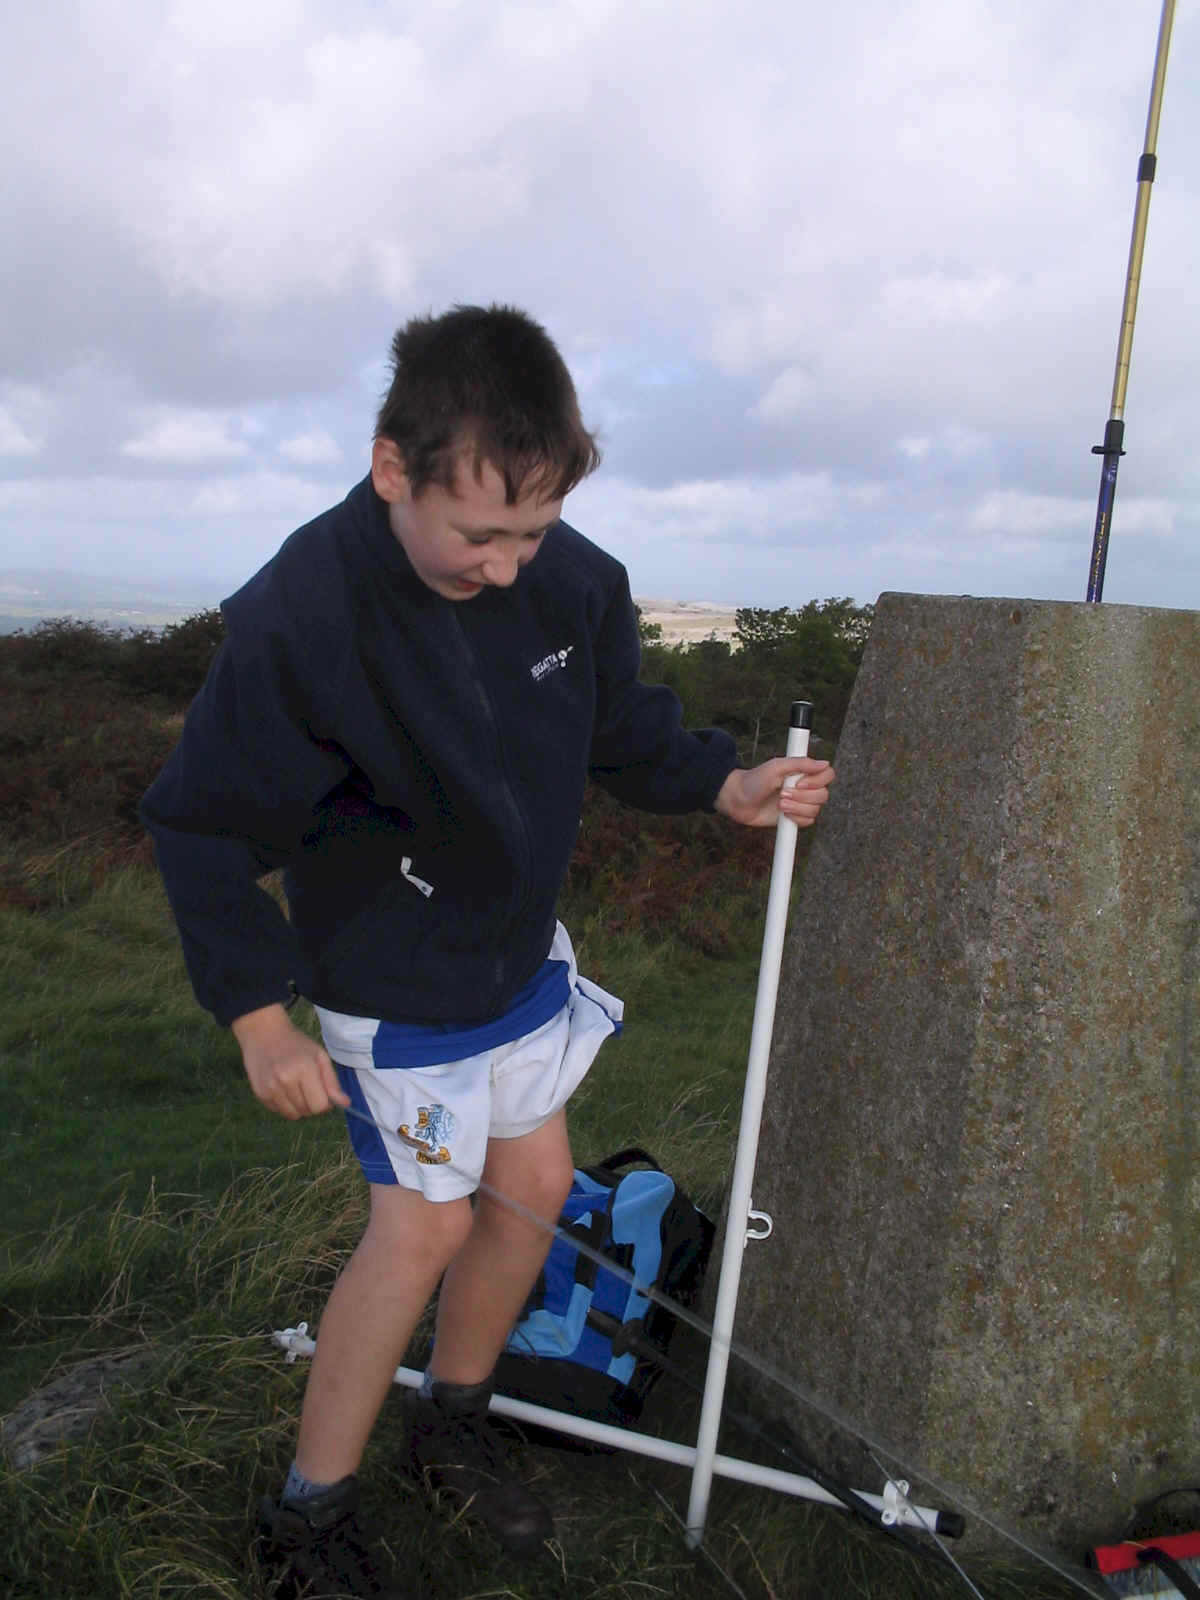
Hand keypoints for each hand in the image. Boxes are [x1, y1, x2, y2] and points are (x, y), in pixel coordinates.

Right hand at [231, 1003, 349, 1119]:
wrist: (263, 1033)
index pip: (320, 1106)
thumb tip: (345, 1104)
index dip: (325, 1103)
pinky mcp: (259, 1093)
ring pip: (293, 1115)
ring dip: (298, 1106)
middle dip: (312, 1103)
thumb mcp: (319, 1055)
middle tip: (308, 1086)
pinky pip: (278, 1111)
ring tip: (295, 1087)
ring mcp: (270, 1088)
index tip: (323, 1093)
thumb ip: (332, 1082)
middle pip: (307, 1111)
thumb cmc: (296, 1043)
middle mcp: (286, 1080)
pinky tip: (282, 1087)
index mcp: (305, 1069)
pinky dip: (284, 1104)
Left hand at [714, 757, 834, 827]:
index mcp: (803, 771)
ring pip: (816, 810)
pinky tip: (782, 813)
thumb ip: (800, 763)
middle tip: (782, 793)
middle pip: (823, 795)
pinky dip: (796, 818)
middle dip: (803, 797)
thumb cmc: (754, 780)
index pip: (827, 775)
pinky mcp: (795, 817)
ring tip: (780, 804)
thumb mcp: (776, 766)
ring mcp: (801, 803)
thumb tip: (824, 763)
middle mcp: (805, 787)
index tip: (799, 783)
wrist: (738, 800)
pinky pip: (808, 821)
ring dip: (797, 808)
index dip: (817, 781)